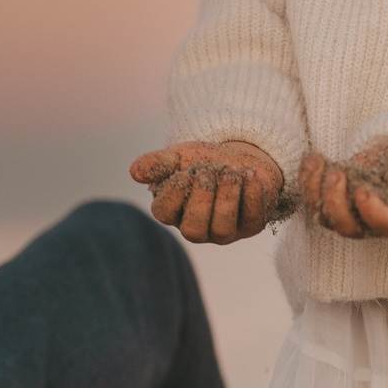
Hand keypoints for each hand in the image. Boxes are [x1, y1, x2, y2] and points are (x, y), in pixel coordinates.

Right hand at [130, 141, 288, 243]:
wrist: (238, 158)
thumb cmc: (202, 162)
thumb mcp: (178, 156)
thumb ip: (157, 163)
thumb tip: (135, 172)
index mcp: (174, 212)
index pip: (164, 214)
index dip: (173, 195)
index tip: (184, 174)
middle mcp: (198, 229)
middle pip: (193, 230)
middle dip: (201, 200)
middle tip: (207, 172)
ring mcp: (225, 231)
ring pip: (223, 229)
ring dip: (226, 199)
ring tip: (230, 172)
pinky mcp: (251, 226)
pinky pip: (253, 219)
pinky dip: (252, 196)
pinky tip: (250, 174)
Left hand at [297, 134, 387, 238]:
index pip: (385, 226)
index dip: (372, 214)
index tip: (363, 191)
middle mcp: (368, 222)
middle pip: (346, 227)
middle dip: (336, 203)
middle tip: (336, 174)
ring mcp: (346, 216)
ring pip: (323, 216)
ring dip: (314, 190)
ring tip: (317, 161)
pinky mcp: (329, 204)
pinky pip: (311, 200)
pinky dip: (306, 181)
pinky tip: (312, 159)